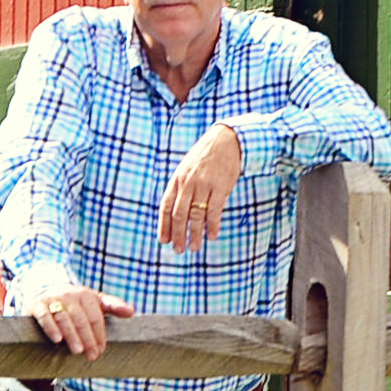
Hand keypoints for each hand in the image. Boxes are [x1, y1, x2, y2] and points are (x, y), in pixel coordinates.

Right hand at [21, 278, 137, 359]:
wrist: (44, 288)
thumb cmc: (74, 301)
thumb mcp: (95, 301)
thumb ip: (113, 306)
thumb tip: (131, 312)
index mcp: (86, 295)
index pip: (95, 318)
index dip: (99, 335)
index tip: (100, 351)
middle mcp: (70, 295)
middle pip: (81, 320)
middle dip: (88, 339)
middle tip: (91, 356)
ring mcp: (53, 299)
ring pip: (64, 319)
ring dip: (72, 335)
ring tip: (77, 350)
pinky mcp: (37, 305)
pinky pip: (44, 316)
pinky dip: (50, 327)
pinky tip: (57, 340)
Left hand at [160, 125, 243, 252]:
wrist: (226, 140)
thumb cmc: (206, 156)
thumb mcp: (187, 168)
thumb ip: (181, 186)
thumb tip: (176, 209)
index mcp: (177, 179)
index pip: (166, 206)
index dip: (164, 225)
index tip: (164, 240)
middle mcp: (187, 183)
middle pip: (179, 214)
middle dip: (178, 234)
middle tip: (179, 250)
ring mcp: (203, 185)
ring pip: (196, 215)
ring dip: (195, 234)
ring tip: (195, 248)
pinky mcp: (220, 187)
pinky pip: (214, 211)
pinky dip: (212, 225)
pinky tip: (212, 236)